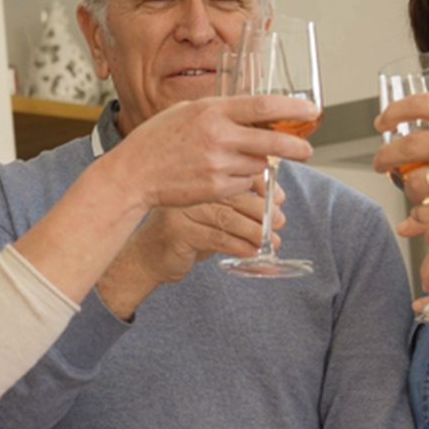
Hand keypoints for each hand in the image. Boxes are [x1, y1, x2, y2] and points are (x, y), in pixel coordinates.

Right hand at [97, 182, 285, 316]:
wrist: (148, 255)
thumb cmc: (188, 231)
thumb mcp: (213, 212)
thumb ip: (239, 203)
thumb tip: (277, 200)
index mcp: (199, 178)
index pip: (235, 174)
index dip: (262, 185)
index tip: (279, 198)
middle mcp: (189, 190)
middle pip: (234, 197)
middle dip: (263, 211)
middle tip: (280, 222)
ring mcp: (182, 211)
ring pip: (228, 219)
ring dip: (255, 232)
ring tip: (272, 241)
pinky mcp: (179, 233)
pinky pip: (216, 238)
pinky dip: (239, 246)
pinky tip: (252, 252)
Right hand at [108, 94, 315, 211]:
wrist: (134, 174)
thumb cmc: (158, 140)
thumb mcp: (186, 112)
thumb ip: (220, 112)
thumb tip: (256, 114)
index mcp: (211, 111)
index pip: (263, 106)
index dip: (292, 109)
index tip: (312, 112)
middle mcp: (218, 136)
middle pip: (273, 141)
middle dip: (296, 147)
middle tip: (307, 150)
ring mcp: (218, 164)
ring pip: (258, 164)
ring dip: (257, 163)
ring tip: (233, 160)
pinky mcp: (217, 188)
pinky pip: (244, 184)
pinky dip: (241, 180)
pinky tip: (220, 175)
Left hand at [372, 93, 428, 223]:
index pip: (419, 106)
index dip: (393, 114)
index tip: (383, 122)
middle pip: (409, 146)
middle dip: (386, 157)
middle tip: (380, 163)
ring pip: (420, 182)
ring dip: (409, 190)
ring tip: (410, 193)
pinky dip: (423, 218)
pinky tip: (416, 222)